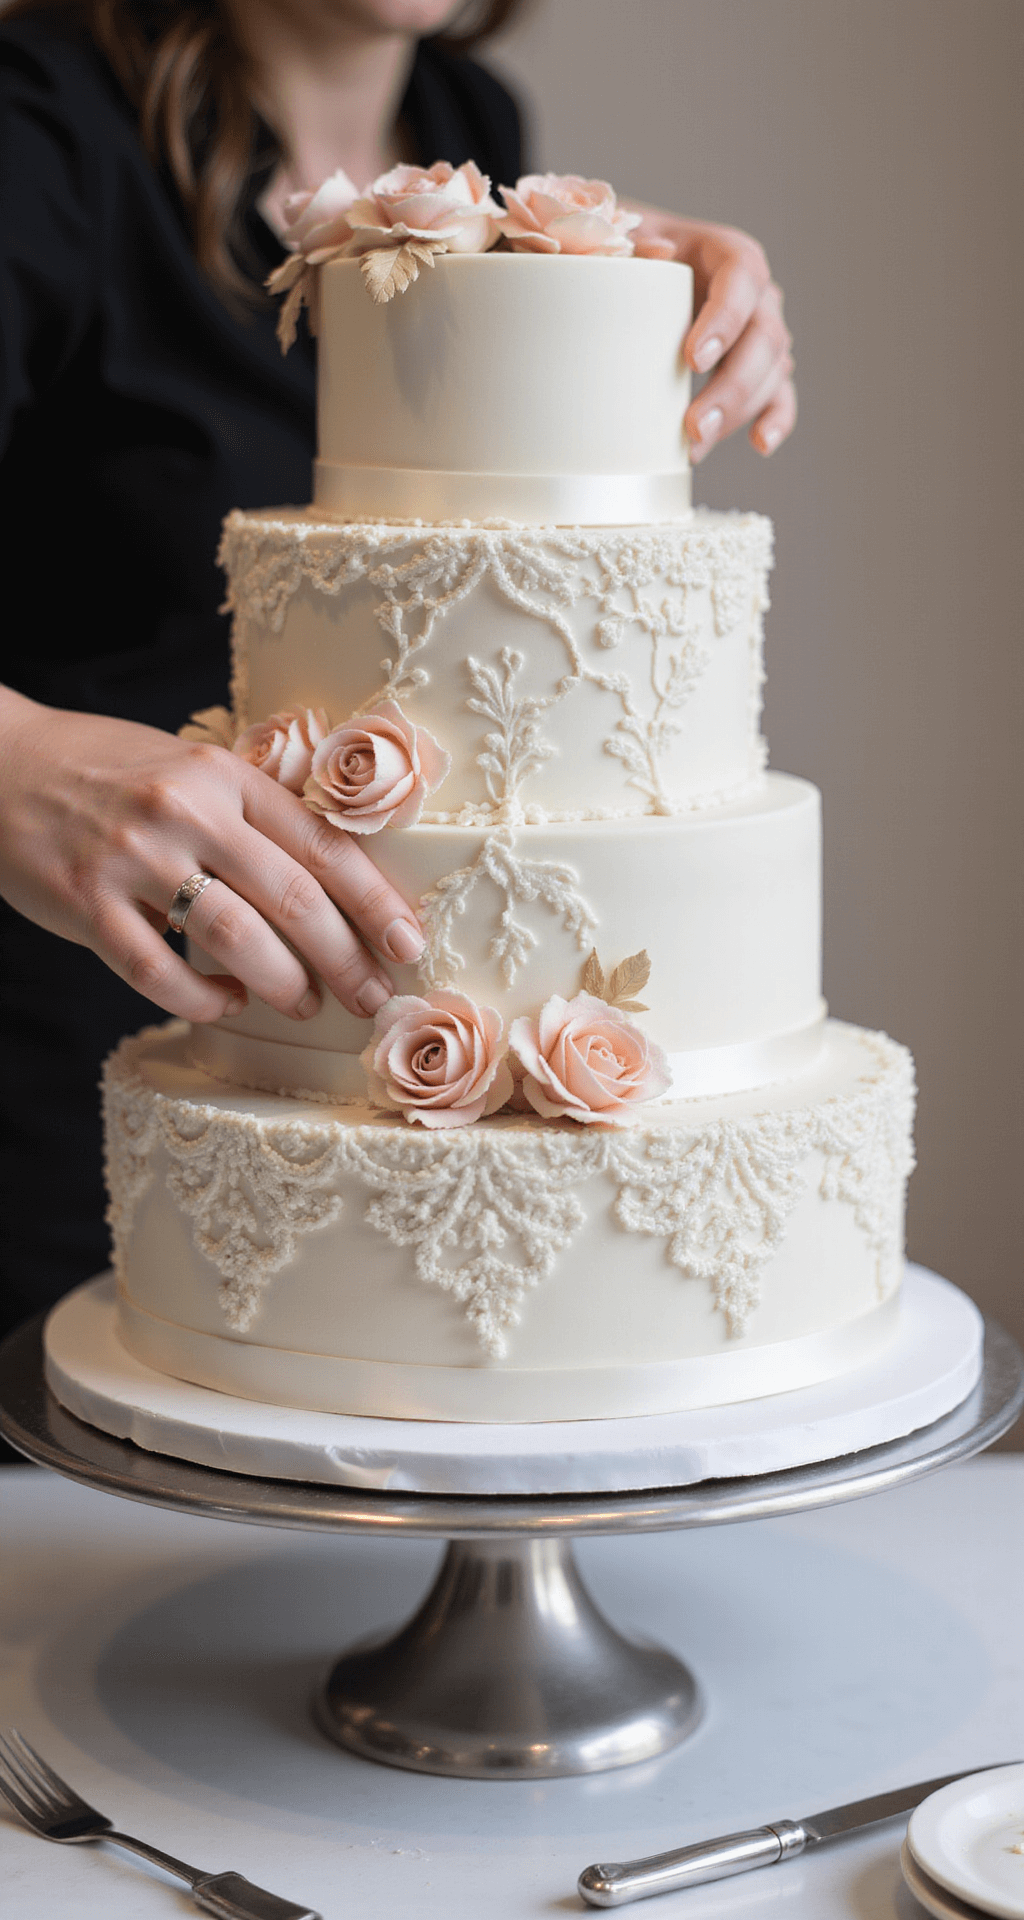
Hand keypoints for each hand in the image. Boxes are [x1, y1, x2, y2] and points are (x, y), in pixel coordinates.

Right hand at [0, 690, 425, 1023]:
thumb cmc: (108, 772)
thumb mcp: (189, 768)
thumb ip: (250, 814)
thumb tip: (335, 885)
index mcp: (223, 774)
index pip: (322, 844)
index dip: (375, 903)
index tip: (409, 945)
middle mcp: (186, 811)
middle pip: (293, 900)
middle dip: (345, 960)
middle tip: (372, 998)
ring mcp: (133, 858)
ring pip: (235, 940)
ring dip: (284, 985)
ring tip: (305, 1004)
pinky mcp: (85, 904)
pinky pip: (159, 973)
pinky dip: (204, 999)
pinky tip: (225, 1003)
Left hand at [628, 206, 795, 462]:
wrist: (627, 277)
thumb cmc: (623, 258)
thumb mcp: (619, 241)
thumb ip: (630, 244)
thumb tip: (656, 252)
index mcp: (723, 252)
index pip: (743, 276)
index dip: (725, 318)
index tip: (692, 360)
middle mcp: (752, 291)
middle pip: (765, 335)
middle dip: (733, 386)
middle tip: (694, 425)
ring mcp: (759, 330)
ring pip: (773, 370)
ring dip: (739, 413)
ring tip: (695, 447)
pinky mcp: (756, 366)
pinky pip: (778, 393)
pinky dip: (775, 418)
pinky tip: (760, 443)